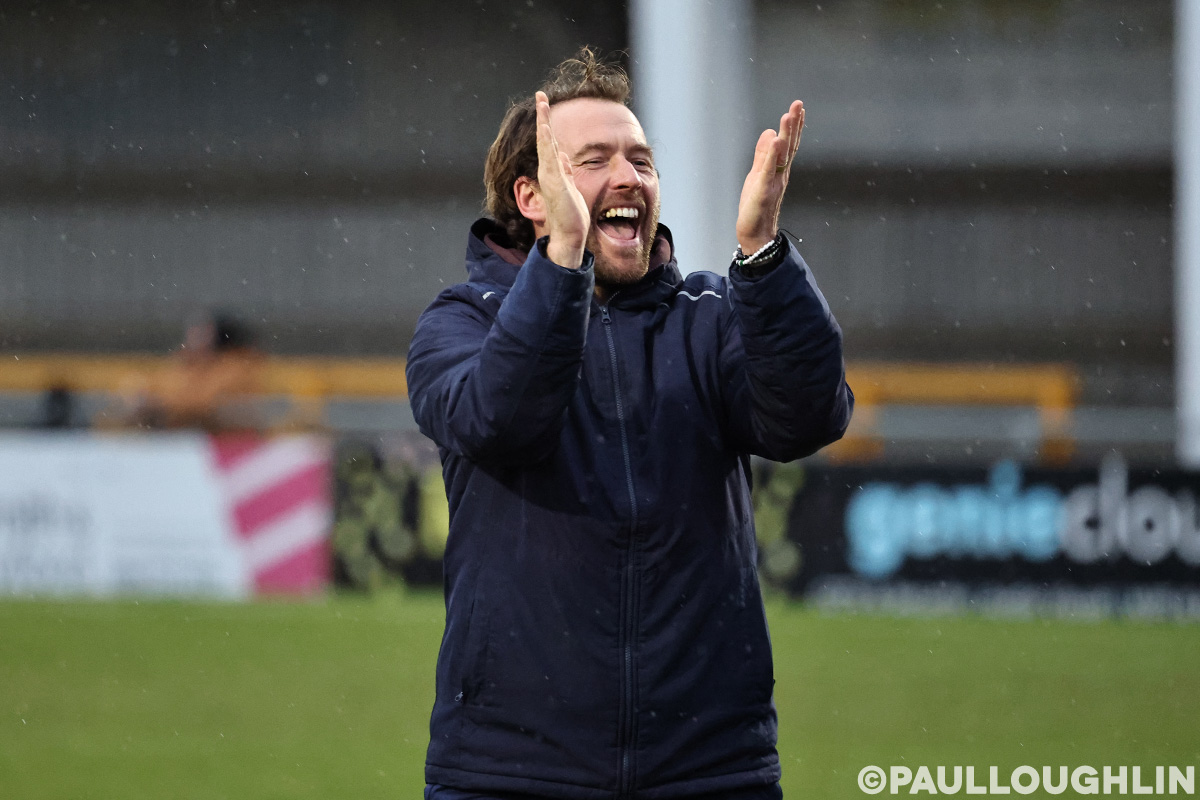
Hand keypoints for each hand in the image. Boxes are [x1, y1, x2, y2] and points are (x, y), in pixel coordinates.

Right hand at [535, 91, 589, 268]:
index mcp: (554, 171)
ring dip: (543, 121)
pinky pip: (549, 157)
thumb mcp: (571, 187)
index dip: (548, 124)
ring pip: (545, 142)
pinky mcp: (554, 181)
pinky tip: (545, 127)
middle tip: (541, 94)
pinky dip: (546, 141)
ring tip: (542, 101)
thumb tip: (564, 155)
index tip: (547, 106)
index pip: (550, 142)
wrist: (570, 234)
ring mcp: (549, 175)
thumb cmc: (571, 215)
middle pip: (545, 137)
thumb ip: (566, 170)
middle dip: (543, 115)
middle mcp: (548, 170)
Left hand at [735, 100, 803, 253]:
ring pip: (781, 155)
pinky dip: (772, 155)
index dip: (794, 126)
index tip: (798, 108)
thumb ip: (763, 155)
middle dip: (794, 125)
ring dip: (786, 135)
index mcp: (779, 170)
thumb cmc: (756, 207)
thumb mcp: (757, 175)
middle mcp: (780, 174)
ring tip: (789, 116)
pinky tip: (775, 140)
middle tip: (798, 104)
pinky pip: (769, 170)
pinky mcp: (763, 190)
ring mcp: (773, 182)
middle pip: (789, 146)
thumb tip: (769, 132)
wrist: (755, 234)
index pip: (788, 144)